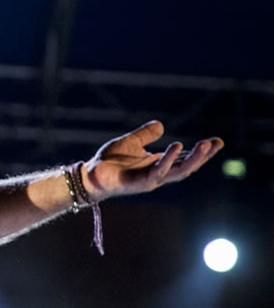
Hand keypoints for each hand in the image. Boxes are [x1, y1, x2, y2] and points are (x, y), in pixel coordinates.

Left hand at [82, 120, 222, 201]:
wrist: (90, 173)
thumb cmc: (110, 161)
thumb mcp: (131, 142)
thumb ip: (145, 135)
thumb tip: (161, 125)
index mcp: (158, 165)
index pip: (185, 159)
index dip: (201, 152)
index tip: (217, 141)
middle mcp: (157, 174)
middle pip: (187, 167)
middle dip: (203, 156)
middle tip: (216, 143)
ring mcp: (149, 179)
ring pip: (178, 171)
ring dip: (193, 159)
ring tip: (205, 145)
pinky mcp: (138, 182)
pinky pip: (157, 172)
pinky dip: (168, 160)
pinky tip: (176, 146)